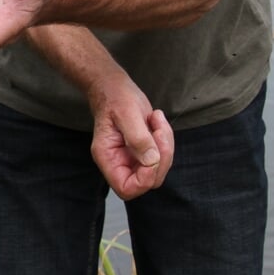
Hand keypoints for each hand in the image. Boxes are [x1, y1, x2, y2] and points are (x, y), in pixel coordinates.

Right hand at [87, 72, 174, 199]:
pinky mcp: (143, 150)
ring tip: (156, 120)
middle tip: (158, 130)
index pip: (127, 188)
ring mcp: (131, 157)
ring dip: (165, 145)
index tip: (152, 155)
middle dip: (161, 158)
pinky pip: (162, 155)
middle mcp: (119, 162)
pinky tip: (156, 120)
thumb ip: (138, 138)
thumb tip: (152, 160)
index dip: (145, 179)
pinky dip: (166, 139)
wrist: (113, 85)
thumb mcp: (126, 113)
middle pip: (148, 181)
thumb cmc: (114, 96)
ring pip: (158, 168)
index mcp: (107, 157)